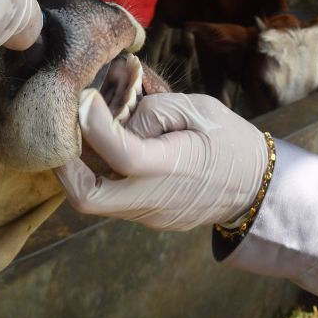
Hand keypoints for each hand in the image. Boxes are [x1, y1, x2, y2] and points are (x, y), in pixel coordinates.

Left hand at [56, 92, 268, 230]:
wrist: (256, 187)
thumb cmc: (229, 140)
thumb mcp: (200, 109)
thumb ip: (154, 110)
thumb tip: (114, 116)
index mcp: (174, 167)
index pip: (124, 153)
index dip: (95, 125)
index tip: (84, 99)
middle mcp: (155, 198)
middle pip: (88, 197)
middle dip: (64, 166)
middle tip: (61, 136)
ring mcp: (150, 214)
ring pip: (96, 199)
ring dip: (82, 168)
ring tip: (85, 136)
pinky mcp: (149, 218)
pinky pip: (114, 199)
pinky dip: (102, 175)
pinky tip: (109, 150)